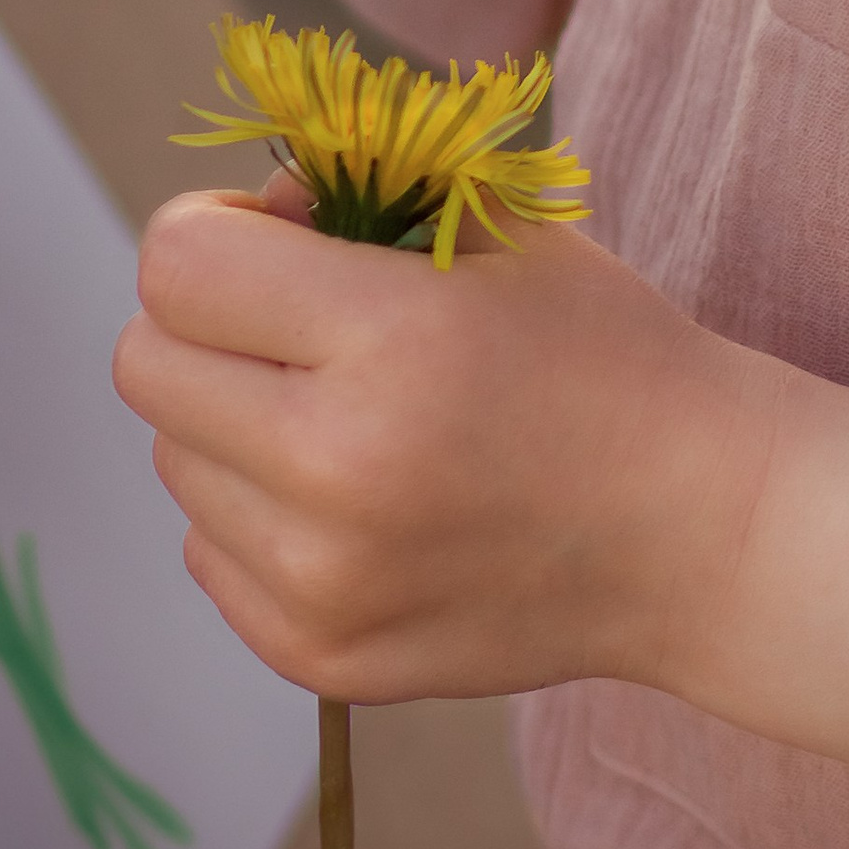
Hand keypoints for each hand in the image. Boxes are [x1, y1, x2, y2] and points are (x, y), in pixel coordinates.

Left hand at [114, 182, 773, 704]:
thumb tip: (244, 212)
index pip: (176, 267)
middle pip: (146, 364)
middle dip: (207, 323)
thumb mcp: (496, 226)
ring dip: (231, 422)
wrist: (702, 531)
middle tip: (299, 325)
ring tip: (348, 417)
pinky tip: (355, 498)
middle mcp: (340, 470)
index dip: (213, 231)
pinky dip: (254, 513)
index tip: (276, 238)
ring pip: (173, 460)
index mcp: (388, 339)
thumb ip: (350, 191)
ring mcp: (324, 580)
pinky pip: (207, 550)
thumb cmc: (598, 352)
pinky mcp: (320, 657)